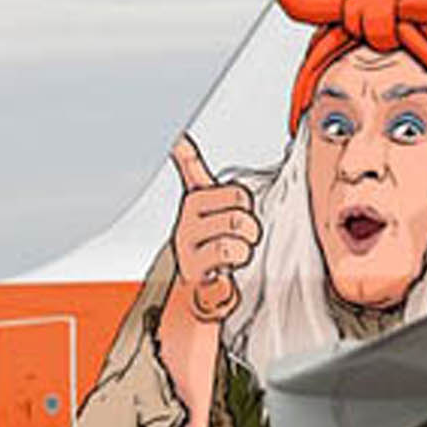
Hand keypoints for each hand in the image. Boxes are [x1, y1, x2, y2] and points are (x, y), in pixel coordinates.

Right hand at [170, 135, 257, 323]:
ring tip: (235, 253)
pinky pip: (227, 251)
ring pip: (236, 226)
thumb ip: (211, 187)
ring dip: (247, 244)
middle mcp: (188, 218)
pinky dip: (237, 259)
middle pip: (239, 201)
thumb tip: (183, 143)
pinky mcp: (193, 266)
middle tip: (240, 237)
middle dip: (250, 221)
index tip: (176, 132)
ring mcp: (188, 242)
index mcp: (197, 201)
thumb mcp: (220, 216)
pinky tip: (226, 266)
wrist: (202, 295)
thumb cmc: (216, 251)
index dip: (184, 149)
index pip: (192, 167)